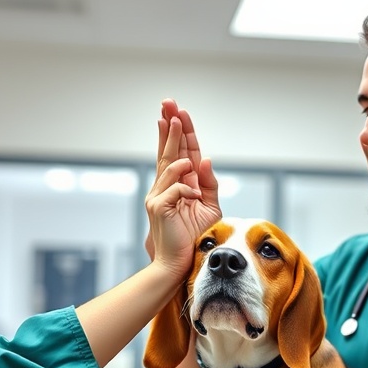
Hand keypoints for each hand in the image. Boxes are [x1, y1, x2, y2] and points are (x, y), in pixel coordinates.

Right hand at [145, 98, 220, 259]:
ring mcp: (159, 196)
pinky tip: (193, 193)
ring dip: (178, 148)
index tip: (178, 113)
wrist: (180, 263)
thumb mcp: (209, 207)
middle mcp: (165, 187)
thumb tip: (204, 159)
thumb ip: (208, 184)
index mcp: (179, 184)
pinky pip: (174, 189)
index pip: (180, 153)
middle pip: (168, 151)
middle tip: (169, 104)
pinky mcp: (158, 208)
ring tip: (181, 126)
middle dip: (170, 127)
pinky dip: (186, 188)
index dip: (180, 133)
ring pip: (170, 166)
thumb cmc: (194, 237)